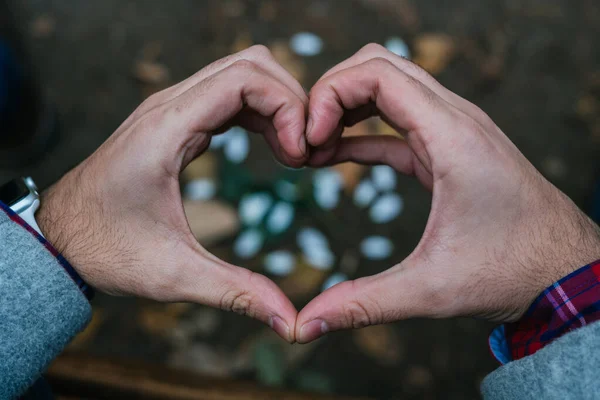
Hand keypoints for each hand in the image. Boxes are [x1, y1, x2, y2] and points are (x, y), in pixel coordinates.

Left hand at [36, 46, 308, 341]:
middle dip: (291, 100)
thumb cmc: (105, 250)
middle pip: (250, 64)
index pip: (243, 78)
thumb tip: (290, 321)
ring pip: (241, 73)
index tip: (299, 155)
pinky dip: (261, 112)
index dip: (286, 107)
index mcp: (166, 130)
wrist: (59, 239)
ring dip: (278, 103)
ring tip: (294, 151)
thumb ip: (237, 293)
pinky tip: (273, 147)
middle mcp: (169, 107)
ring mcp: (171, 110)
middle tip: (305, 151)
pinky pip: (229, 95)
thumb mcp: (174, 275)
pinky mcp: (176, 121)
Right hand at [295, 44, 599, 342]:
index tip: (309, 139)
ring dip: (346, 107)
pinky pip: (396, 123)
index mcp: (452, 137)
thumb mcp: (430, 290)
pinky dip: (361, 131)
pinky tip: (334, 156)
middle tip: (305, 137)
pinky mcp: (448, 149)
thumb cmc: (511, 272)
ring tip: (313, 148)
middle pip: (379, 65)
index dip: (330, 94)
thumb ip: (363, 304)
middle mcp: (455, 120)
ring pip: (388, 86)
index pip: (378, 73)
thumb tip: (306, 325)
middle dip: (332, 92)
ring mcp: (453, 130)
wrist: (565, 271)